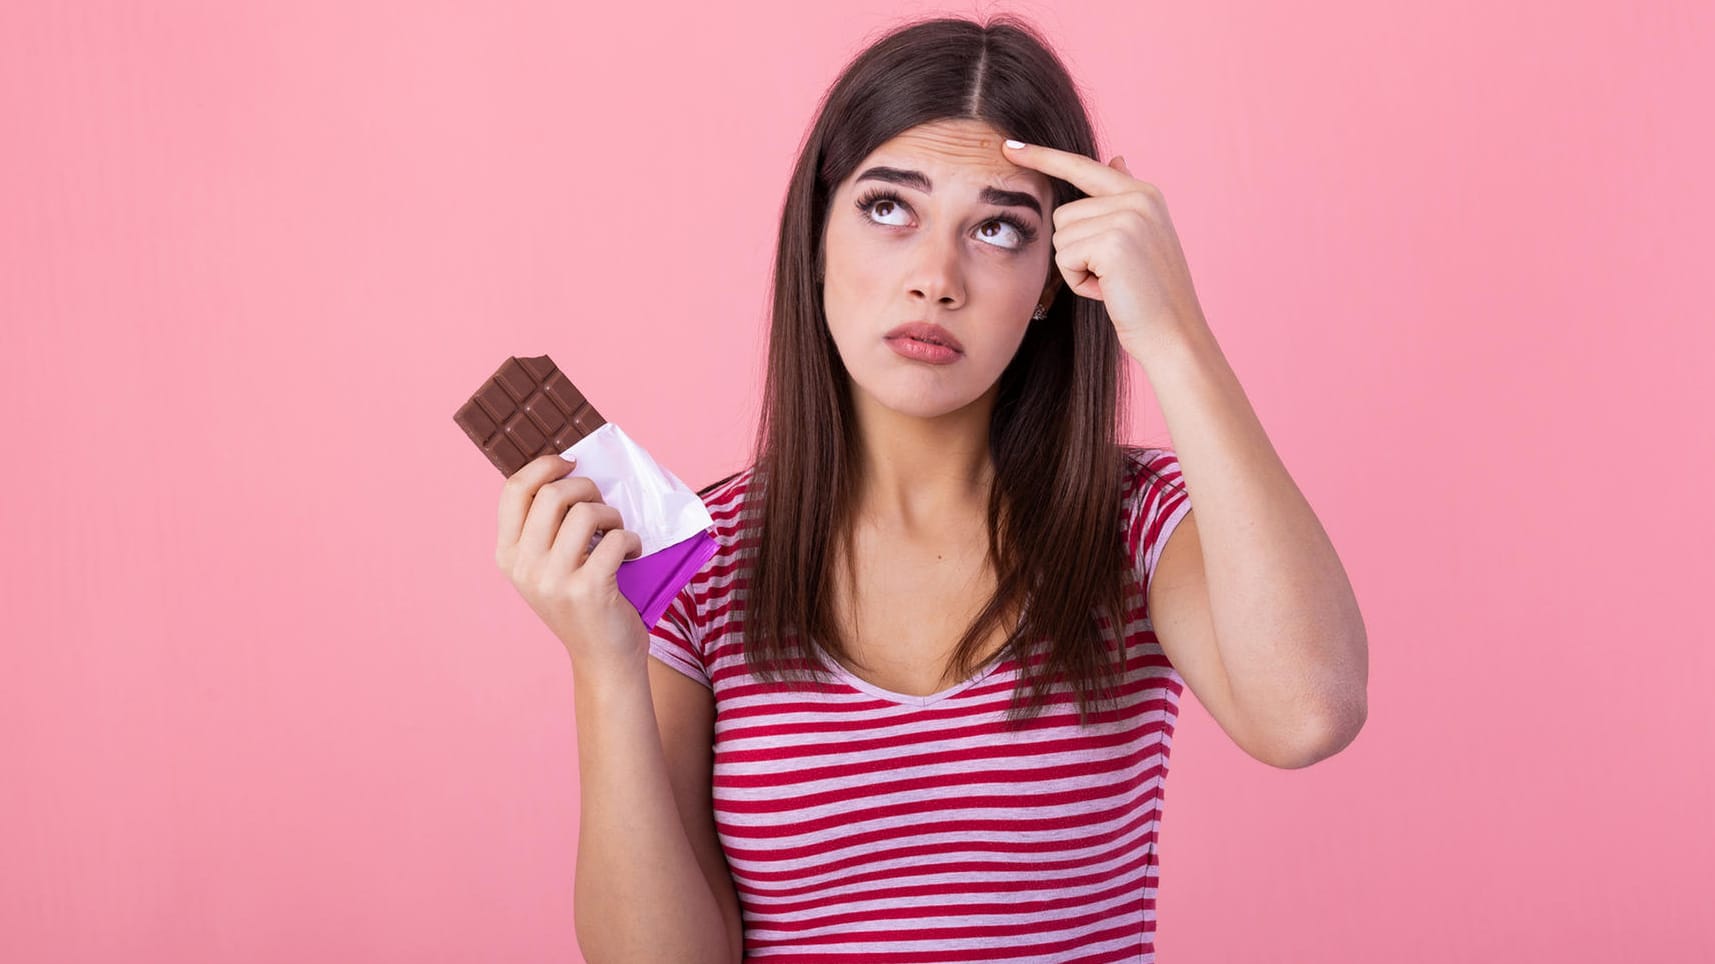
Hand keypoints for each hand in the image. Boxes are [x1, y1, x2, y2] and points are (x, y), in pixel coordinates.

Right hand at [495, 453, 647, 672]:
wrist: (603, 659)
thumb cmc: (581, 604)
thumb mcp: (547, 568)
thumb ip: (545, 529)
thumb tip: (568, 471)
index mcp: (507, 555)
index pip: (513, 490)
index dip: (544, 465)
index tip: (570, 463)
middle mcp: (523, 567)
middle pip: (552, 494)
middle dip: (586, 487)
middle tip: (602, 504)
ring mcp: (553, 580)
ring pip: (584, 512)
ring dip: (611, 513)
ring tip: (618, 531)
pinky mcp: (588, 589)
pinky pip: (616, 538)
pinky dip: (632, 539)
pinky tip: (633, 552)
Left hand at [1003, 139, 1207, 353]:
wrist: (1174, 334)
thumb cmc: (1151, 295)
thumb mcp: (1140, 237)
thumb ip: (1121, 199)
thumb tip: (1115, 158)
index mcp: (1143, 193)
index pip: (1082, 166)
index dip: (1043, 157)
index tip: (1008, 147)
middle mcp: (1137, 197)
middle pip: (1063, 213)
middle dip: (1075, 251)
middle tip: (1111, 275)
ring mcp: (1127, 217)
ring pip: (1060, 236)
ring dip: (1076, 268)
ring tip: (1112, 283)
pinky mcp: (1113, 242)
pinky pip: (1064, 258)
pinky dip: (1077, 282)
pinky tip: (1108, 291)